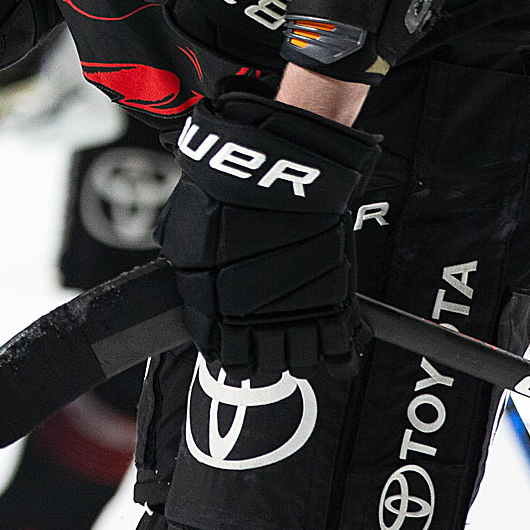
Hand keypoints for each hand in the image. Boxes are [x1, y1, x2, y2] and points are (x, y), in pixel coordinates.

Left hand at [155, 91, 379, 375]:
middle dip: (262, 354)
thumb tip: (191, 285)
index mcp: (215, 308)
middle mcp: (257, 318)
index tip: (233, 340)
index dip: (227, 351)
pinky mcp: (336, 296)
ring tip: (295, 330)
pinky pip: (342, 346)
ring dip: (297, 351)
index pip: (223, 355)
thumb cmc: (227, 190)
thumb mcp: (188, 229)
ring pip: (301, 360)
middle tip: (265, 332)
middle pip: (263, 366)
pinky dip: (338, 351)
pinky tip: (331, 341)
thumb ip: (189, 269)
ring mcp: (300, 309)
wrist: (281, 163)